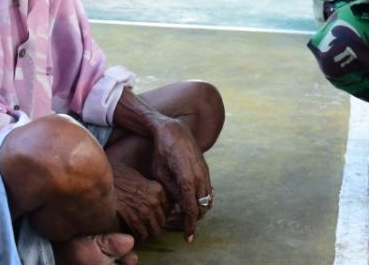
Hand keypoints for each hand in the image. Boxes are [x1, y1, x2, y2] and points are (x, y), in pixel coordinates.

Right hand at [113, 162, 168, 241]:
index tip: (153, 216)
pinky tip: (132, 235)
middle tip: (145, 227)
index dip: (160, 213)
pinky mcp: (134, 219)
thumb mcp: (139, 177)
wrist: (104, 179)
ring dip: (147, 233)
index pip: (169, 209)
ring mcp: (145, 211)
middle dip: (154, 225)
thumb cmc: (118, 177)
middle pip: (162, 222)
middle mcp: (155, 200)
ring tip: (139, 233)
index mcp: (158, 189)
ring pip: (154, 231)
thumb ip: (149, 188)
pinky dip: (138, 238)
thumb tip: (153, 199)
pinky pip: (142, 235)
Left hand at [149, 118, 211, 241]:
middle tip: (181, 226)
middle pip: (202, 208)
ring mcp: (205, 172)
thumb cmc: (162, 151)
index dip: (190, 226)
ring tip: (186, 215)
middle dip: (194, 219)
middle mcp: (200, 176)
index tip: (188, 238)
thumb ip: (171, 191)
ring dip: (199, 210)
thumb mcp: (160, 172)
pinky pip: (208, 190)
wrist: (175, 129)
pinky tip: (192, 201)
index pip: (192, 209)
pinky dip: (202, 199)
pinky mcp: (206, 169)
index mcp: (187, 179)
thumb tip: (178, 207)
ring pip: (208, 200)